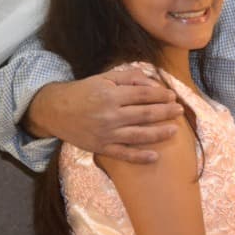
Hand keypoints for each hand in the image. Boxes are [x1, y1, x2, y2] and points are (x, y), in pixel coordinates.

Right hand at [26, 67, 181, 162]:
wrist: (54, 111)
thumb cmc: (84, 92)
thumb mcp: (105, 77)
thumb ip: (130, 77)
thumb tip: (153, 83)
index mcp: (111, 95)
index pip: (144, 95)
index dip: (161, 95)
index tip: (172, 96)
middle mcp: (109, 115)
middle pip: (145, 114)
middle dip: (166, 112)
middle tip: (179, 110)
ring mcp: (105, 133)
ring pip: (138, 135)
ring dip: (159, 133)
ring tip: (174, 130)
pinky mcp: (100, 148)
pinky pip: (123, 154)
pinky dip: (139, 157)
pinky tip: (154, 157)